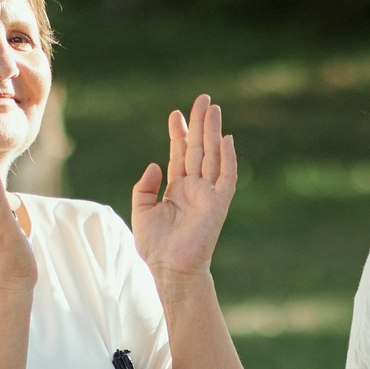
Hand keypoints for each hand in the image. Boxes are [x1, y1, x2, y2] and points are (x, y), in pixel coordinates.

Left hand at [131, 94, 237, 284]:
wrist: (169, 269)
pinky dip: (228, 159)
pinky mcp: (218, 205)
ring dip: (213, 132)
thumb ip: (144, 187)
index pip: (180, 154)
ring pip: (212, 156)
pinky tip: (226, 139)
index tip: (176, 114)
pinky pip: (226, 178)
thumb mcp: (141, 211)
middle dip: (199, 124)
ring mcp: (208, 195)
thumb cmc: (155, 247)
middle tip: (202, 99)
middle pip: (198, 149)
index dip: (178, 134)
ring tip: (213, 108)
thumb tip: (154, 164)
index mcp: (176, 189)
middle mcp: (194, 188)